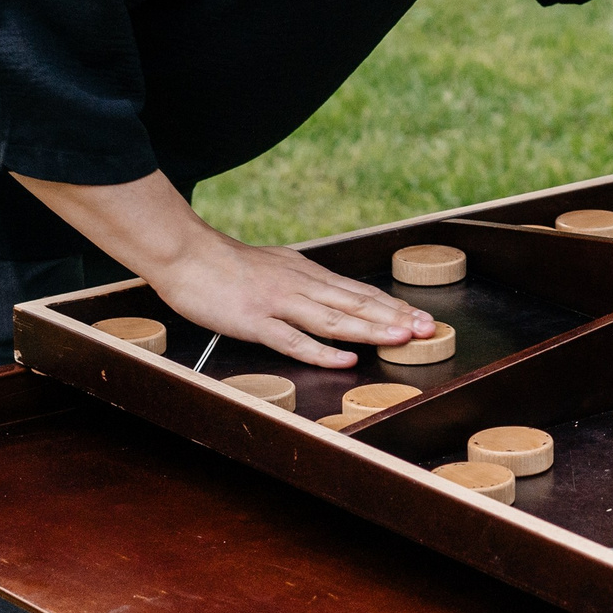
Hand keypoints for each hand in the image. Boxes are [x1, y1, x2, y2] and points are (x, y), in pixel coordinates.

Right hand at [145, 234, 433, 369]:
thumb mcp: (274, 267)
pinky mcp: (255, 321)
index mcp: (306, 274)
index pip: (357, 292)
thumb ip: (300, 282)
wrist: (184, 254)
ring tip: (401, 339)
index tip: (420, 317)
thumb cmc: (225, 265)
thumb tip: (327, 295)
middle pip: (355, 304)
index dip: (391, 306)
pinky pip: (292, 339)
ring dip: (370, 330)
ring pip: (333, 319)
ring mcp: (278, 303)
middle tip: (427, 329)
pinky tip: (345, 358)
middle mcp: (300, 285)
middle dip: (394, 318)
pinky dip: (321, 351)